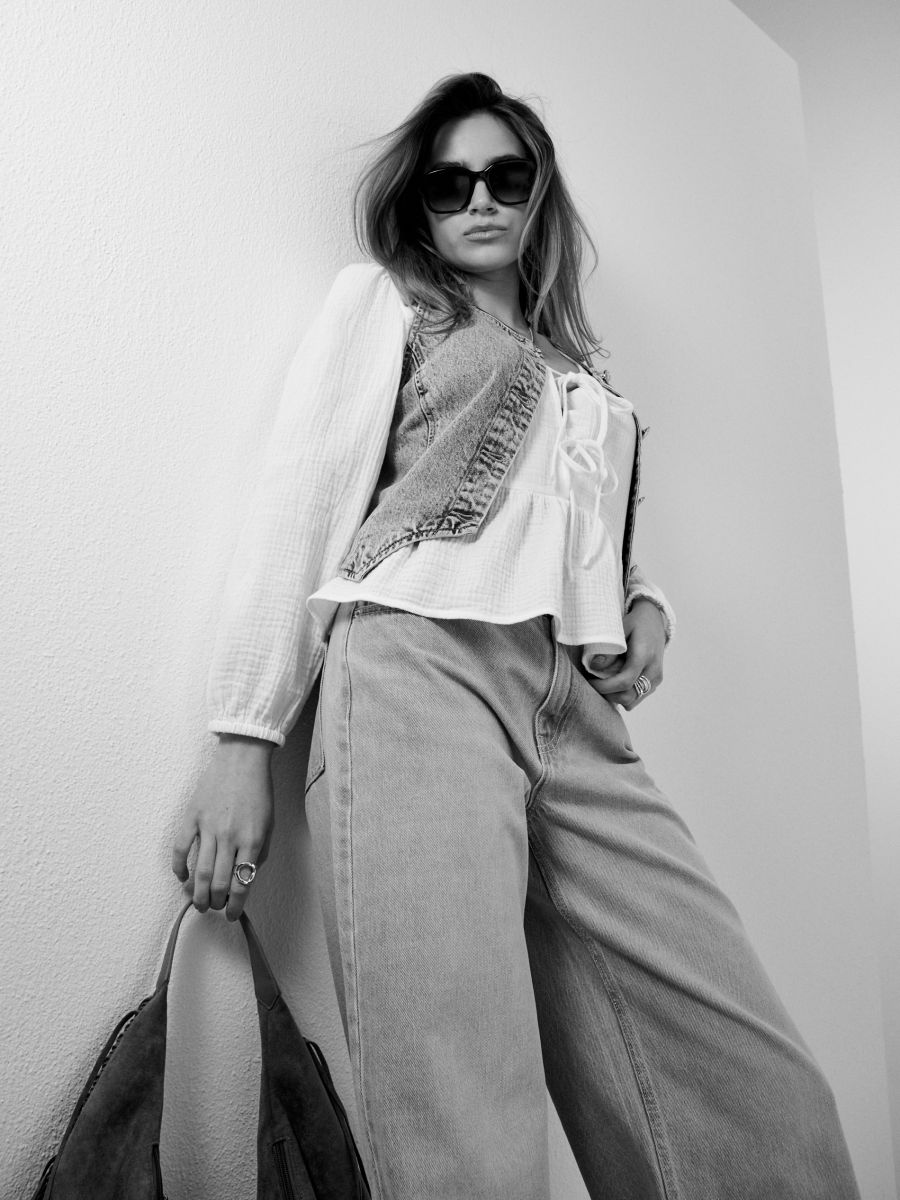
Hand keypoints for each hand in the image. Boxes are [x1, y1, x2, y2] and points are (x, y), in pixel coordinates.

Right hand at [172, 734, 274, 921]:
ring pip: (198, 871)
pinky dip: (178, 866)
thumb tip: (245, 878)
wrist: (242, 759)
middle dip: (214, 902)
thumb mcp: (269, 824)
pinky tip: (182, 877)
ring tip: (198, 903)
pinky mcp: (192, 816)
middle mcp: (229, 836)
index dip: (236, 905)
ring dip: (196, 893)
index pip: (242, 884)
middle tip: (213, 908)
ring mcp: (208, 826)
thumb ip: (259, 852)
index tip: (232, 914)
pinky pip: (180, 847)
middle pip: (216, 882)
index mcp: (252, 840)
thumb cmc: (258, 792)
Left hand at [588, 599, 666, 710]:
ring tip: (603, 682)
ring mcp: (656, 679)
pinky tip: (614, 682)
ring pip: (632, 701)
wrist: (654, 621)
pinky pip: (636, 698)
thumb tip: (594, 666)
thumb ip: (610, 649)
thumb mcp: (620, 629)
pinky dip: (623, 695)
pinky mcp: (655, 683)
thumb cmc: (634, 624)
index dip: (604, 687)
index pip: (624, 681)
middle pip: (628, 696)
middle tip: (593, 683)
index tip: (589, 682)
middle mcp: (653, 670)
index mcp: (645, 655)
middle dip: (607, 694)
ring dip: (615, 696)